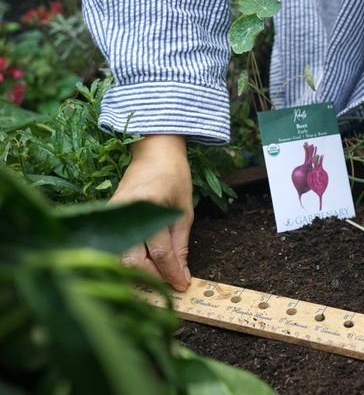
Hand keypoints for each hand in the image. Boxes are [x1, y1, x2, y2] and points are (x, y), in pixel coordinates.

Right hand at [112, 135, 193, 290]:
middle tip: (168, 285)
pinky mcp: (107, 217)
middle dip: (151, 277)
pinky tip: (143, 265)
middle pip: (132, 259)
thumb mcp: (184, 209)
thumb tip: (181, 275)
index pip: (159, 251)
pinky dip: (128, 260)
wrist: (153, 152)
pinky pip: (115, 245)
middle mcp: (126, 212)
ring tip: (156, 277)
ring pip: (119, 256)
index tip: (182, 286)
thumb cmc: (174, 176)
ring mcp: (112, 214)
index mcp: (150, 206)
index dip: (171, 273)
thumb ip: (181, 243)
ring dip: (137, 272)